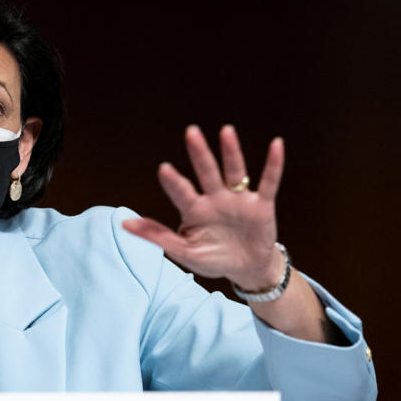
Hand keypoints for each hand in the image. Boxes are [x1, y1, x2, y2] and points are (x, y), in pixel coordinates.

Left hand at [122, 125, 284, 290]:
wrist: (246, 269)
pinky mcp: (261, 205)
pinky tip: (276, 145)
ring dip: (231, 152)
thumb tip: (124, 224)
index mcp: (194, 210)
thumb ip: (157, 236)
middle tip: (191, 132)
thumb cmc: (212, 257)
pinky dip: (273, 164)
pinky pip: (268, 181)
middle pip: (206, 172)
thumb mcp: (183, 251)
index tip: (164, 169)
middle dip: (199, 154)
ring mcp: (238, 200)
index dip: (174, 182)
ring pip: (234, 171)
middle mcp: (215, 199)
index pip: (181, 192)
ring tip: (226, 131)